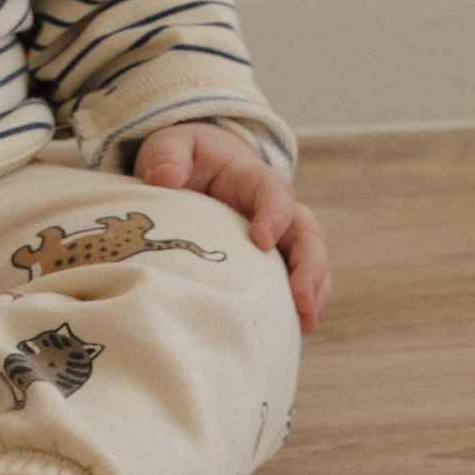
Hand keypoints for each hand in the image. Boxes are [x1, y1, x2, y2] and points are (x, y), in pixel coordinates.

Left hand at [134, 120, 329, 331]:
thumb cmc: (185, 158)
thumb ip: (168, 156)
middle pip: (307, 233)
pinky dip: (298, 304)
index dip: (274, 215)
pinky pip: (294, 283)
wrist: (196, 170)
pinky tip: (293, 329)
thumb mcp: (171, 145)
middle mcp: (276, 210)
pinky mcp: (271, 262)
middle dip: (310, 265)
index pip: (274, 192)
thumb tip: (162, 178)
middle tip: (302, 297)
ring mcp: (279, 238)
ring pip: (310, 261)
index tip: (261, 241)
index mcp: (252, 178)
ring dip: (313, 291)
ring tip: (305, 322)